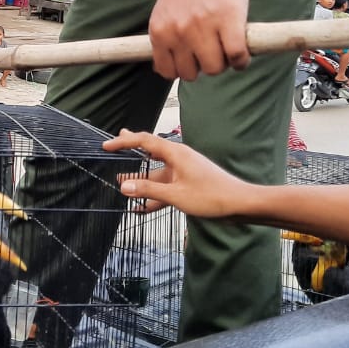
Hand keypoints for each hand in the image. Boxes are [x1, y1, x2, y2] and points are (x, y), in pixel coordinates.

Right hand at [103, 130, 251, 216]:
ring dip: (140, 179)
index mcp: (176, 154)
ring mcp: (184, 171)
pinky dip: (154, 194)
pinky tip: (142, 206)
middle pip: (150, 150)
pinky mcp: (189, 184)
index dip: (124, 142)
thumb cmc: (213, 196)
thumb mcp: (176, 195)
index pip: (144, 141)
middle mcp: (179, 159)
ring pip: (157, 173)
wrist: (241, 204)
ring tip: (121, 182)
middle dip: (132, 149)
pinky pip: (166, 187)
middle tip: (116, 142)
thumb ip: (149, 190)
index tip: (107, 145)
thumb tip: (124, 186)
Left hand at [147, 0, 248, 80]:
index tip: (194, 58)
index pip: (166, 71)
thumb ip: (169, 36)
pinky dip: (242, 59)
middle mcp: (177, 32)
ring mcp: (202, 28)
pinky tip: (243, 50)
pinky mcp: (228, 21)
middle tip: (214, 47)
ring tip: (227, 44)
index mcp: (159, 31)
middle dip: (204, 64)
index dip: (183, 68)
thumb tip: (172, 68)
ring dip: (224, 62)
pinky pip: (236, 57)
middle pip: (192, 73)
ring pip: (214, 68)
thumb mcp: (167, 10)